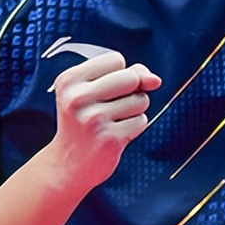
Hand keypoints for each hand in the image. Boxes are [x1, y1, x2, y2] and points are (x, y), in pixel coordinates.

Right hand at [48, 52, 161, 191]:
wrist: (69, 164)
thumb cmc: (86, 121)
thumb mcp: (94, 91)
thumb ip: (129, 74)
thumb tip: (155, 80)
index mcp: (69, 80)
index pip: (116, 59)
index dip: (118, 74)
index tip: (101, 91)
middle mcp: (77, 98)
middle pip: (131, 77)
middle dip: (132, 91)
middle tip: (110, 107)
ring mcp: (93, 119)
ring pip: (140, 100)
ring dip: (134, 110)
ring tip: (111, 122)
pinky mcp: (110, 139)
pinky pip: (141, 121)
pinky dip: (134, 127)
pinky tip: (115, 135)